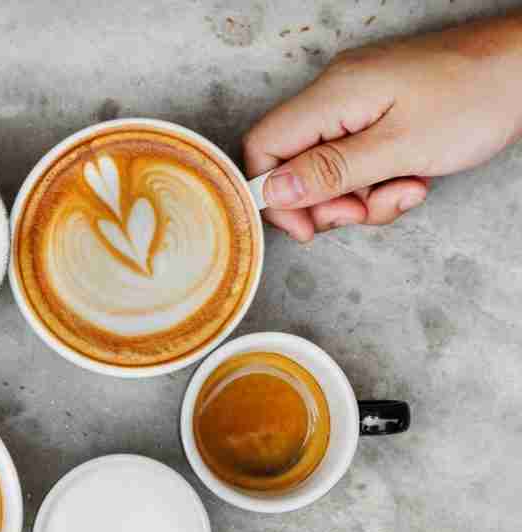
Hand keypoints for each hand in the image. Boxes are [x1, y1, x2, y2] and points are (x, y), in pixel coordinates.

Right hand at [244, 14, 521, 241]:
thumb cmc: (477, 97)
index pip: (264, 146)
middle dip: (328, 201)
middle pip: (295, 163)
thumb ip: (331, 172)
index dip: (274, 194)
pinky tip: (413, 177)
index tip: (307, 227)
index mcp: (332, 95)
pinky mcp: (379, 111)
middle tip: (364, 212)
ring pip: (330, 168)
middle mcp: (336, 93)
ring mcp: (358, 101)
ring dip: (361, 196)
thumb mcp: (400, 148)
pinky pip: (358, 158)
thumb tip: (274, 191)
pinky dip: (379, 180)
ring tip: (404, 190)